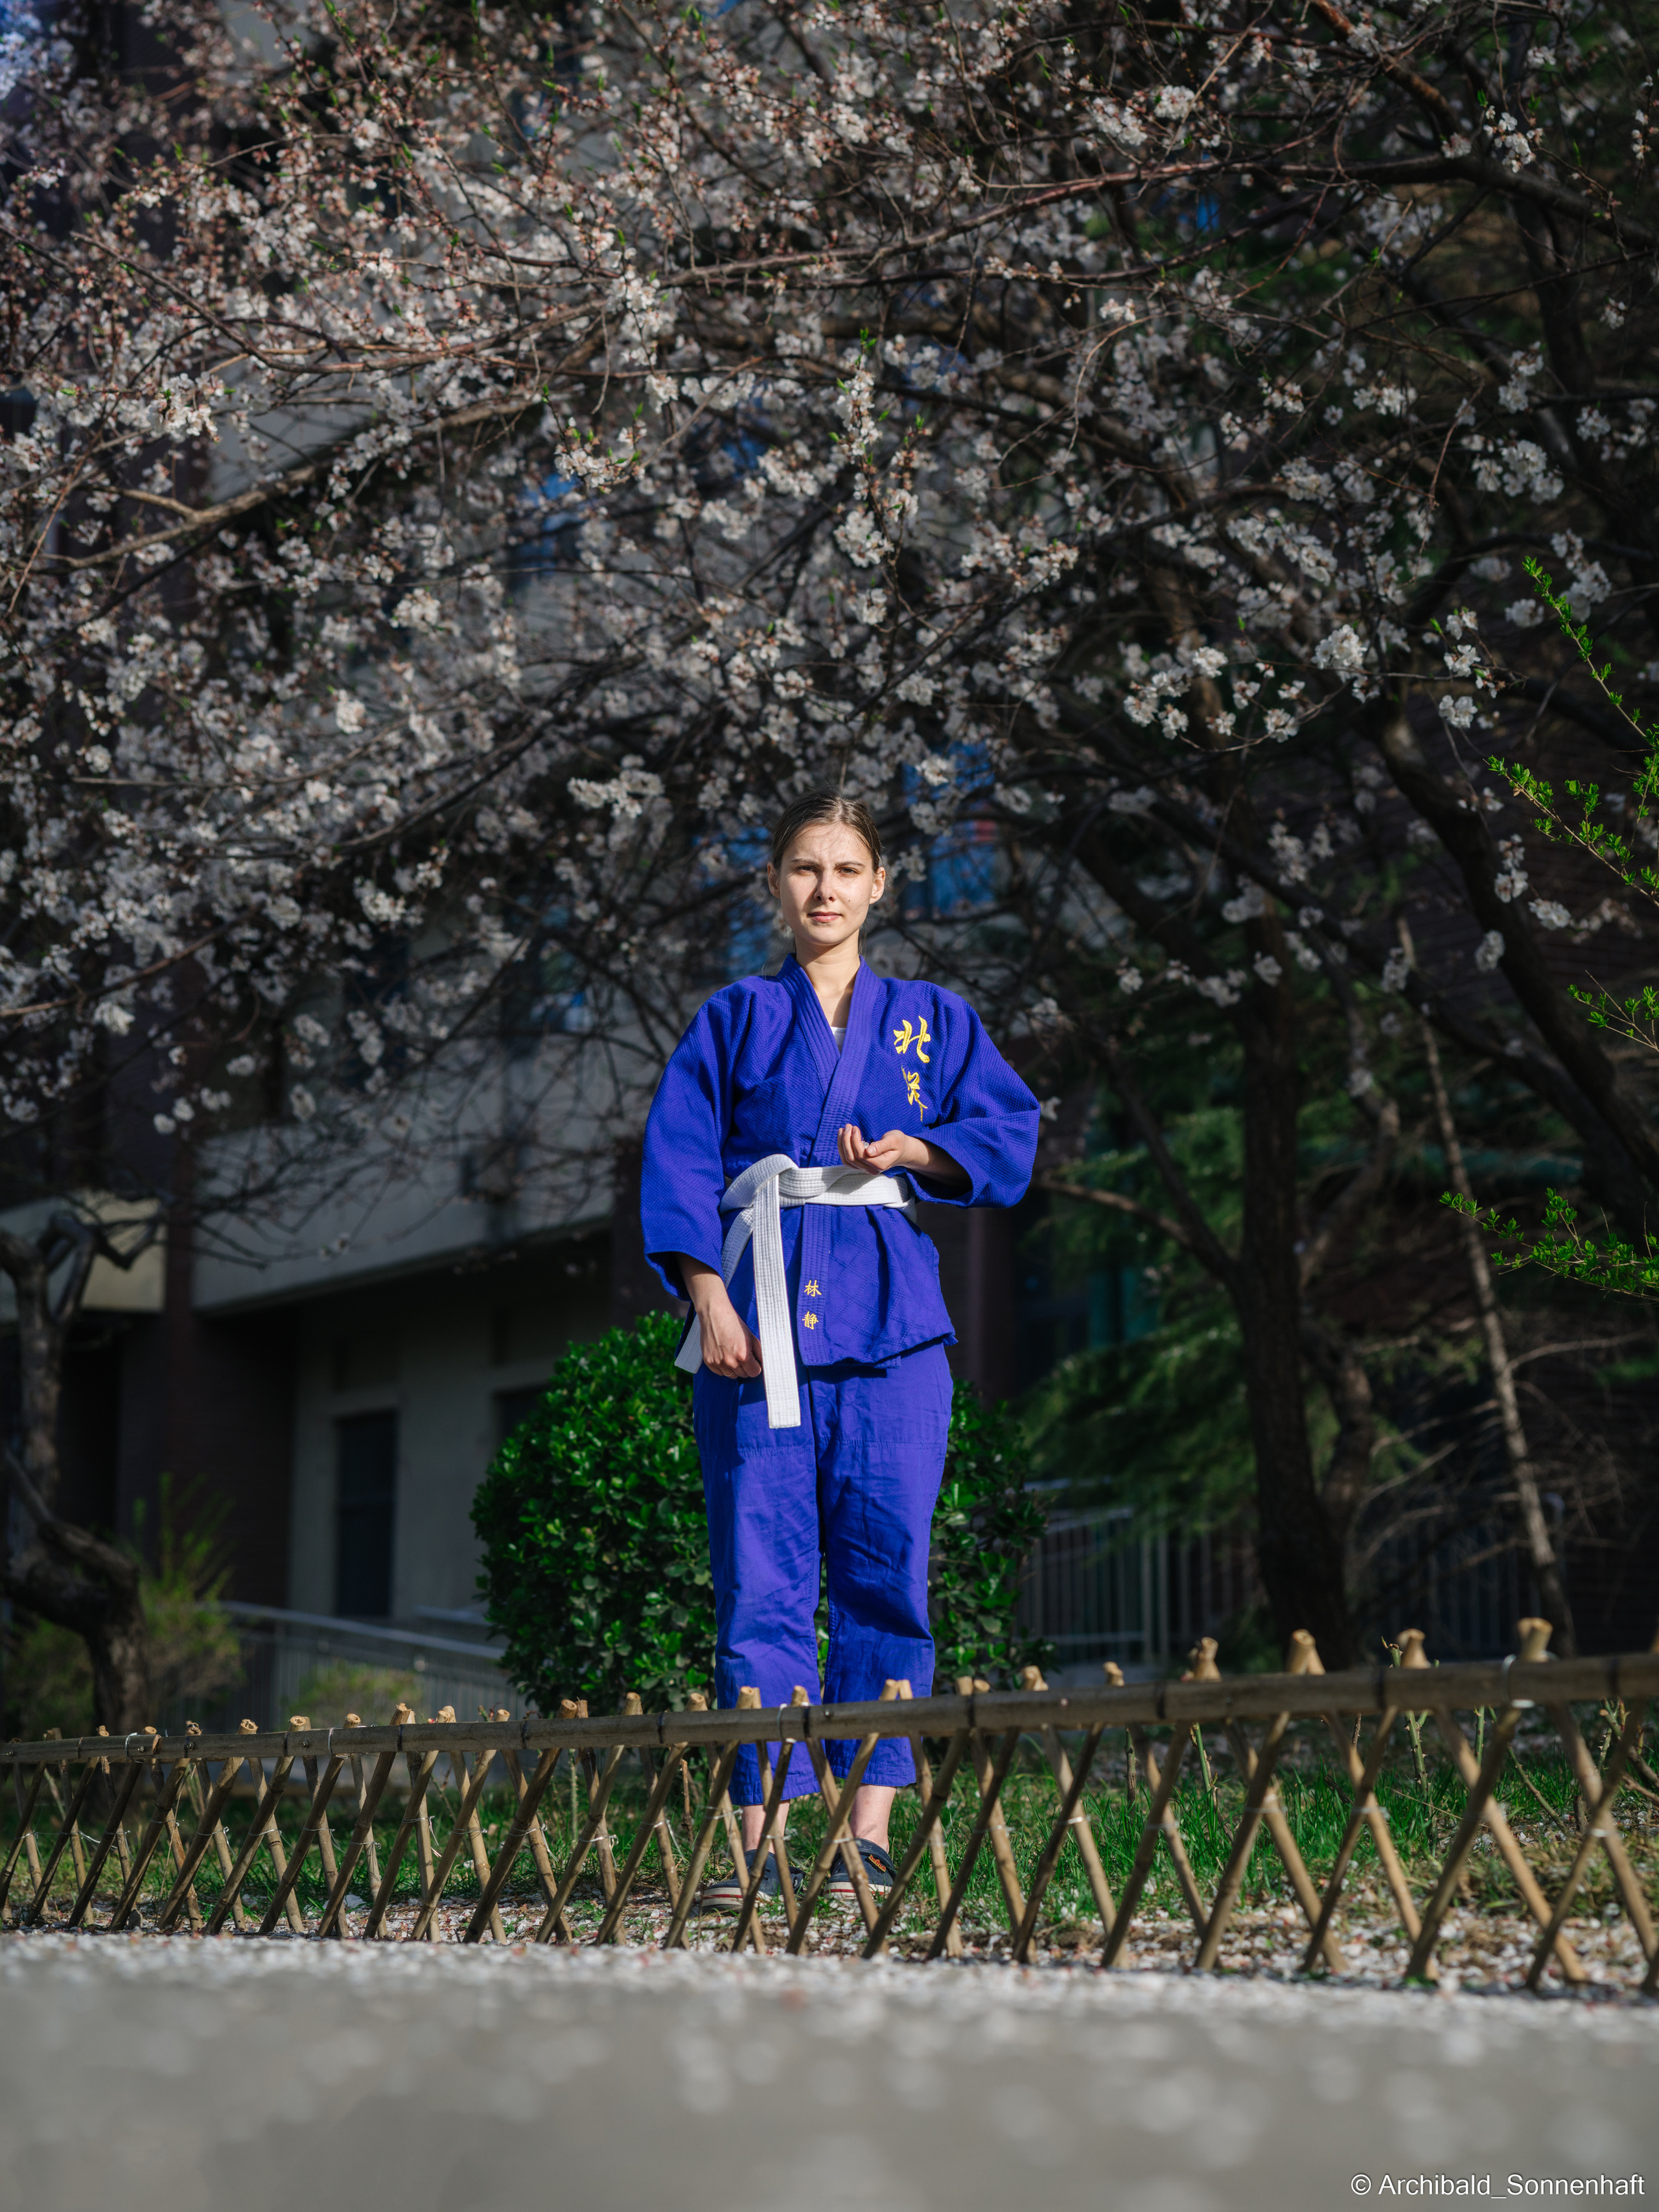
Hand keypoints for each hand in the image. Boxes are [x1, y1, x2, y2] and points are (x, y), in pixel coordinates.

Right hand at [680, 1261, 762, 1378]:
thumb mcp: (751, 1336)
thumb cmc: (734, 1323)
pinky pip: (720, 1372)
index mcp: (743, 1356)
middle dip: (745, 1367)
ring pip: (731, 1375)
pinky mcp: (708, 1361)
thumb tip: (763, 1363)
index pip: (754, 1373)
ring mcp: (718, 1363)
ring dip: (734, 1368)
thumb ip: (759, 1352)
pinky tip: (723, 1355)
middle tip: (742, 1355)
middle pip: (743, 1375)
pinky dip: (723, 1367)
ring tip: (732, 1354)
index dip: (755, 1367)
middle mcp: (730, 1362)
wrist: (714, 1314)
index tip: (753, 1361)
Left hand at [837, 1124, 919, 1174]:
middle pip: (852, 1158)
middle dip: (846, 1141)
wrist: (902, 1150)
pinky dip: (843, 1148)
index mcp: (881, 1164)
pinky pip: (848, 1160)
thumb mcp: (894, 1140)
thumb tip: (869, 1151)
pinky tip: (843, 1137)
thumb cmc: (899, 1142)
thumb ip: (882, 1145)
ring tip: (842, 1130)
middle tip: (848, 1126)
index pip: (861, 1155)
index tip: (855, 1127)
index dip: (855, 1141)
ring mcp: (866, 1169)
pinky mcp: (862, 1166)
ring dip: (842, 1145)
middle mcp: (872, 1169)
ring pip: (847, 1160)